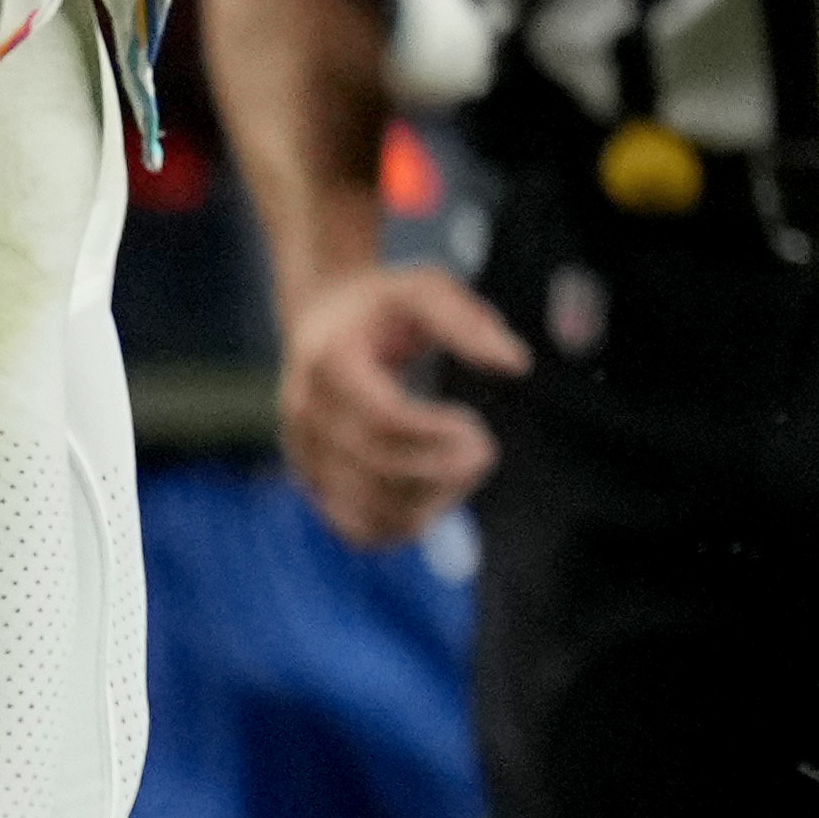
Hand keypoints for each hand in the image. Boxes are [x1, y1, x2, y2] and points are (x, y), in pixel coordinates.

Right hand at [272, 264, 524, 552]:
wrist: (320, 315)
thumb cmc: (382, 304)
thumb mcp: (426, 289)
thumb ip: (470, 323)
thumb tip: (515, 364)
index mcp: (331, 362)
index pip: (384, 420)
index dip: (438, 434)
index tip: (473, 423)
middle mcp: (305, 412)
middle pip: (379, 468)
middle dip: (444, 470)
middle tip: (483, 450)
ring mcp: (303, 451)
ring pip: (367, 510)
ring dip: (429, 505)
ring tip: (458, 473)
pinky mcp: (310, 479)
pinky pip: (356, 528)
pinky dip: (402, 527)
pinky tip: (433, 499)